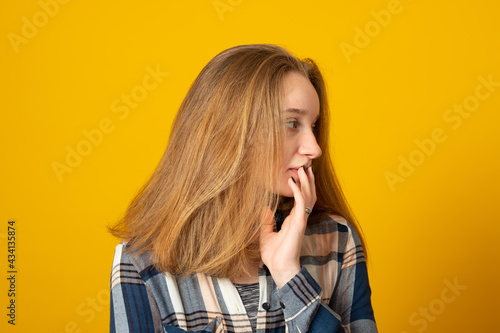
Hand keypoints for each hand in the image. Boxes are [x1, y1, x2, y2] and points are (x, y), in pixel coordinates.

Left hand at [259, 165, 315, 287]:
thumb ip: (266, 222)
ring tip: (303, 169)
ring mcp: (301, 220)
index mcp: (293, 220)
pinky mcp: (299, 223)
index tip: (299, 175)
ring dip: (306, 182)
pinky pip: (302, 203)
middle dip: (308, 181)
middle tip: (307, 167)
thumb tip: (265, 209)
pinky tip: (293, 181)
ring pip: (308, 197)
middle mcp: (299, 219)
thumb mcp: (266, 234)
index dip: (302, 187)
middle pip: (309, 196)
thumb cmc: (274, 256)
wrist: (279, 269)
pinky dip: (298, 191)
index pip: (302, 200)